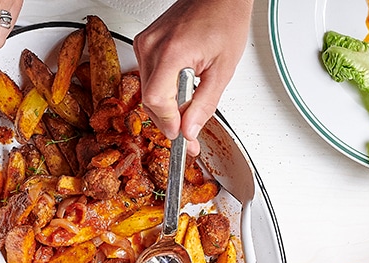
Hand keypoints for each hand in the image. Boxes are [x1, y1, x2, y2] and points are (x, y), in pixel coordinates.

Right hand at [134, 0, 252, 155]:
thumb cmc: (224, 20)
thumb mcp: (223, 69)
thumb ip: (205, 104)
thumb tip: (189, 130)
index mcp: (172, 52)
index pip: (157, 100)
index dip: (168, 122)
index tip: (180, 135)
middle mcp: (152, 46)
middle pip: (150, 100)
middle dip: (169, 120)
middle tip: (188, 134)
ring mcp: (145, 43)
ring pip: (148, 91)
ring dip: (167, 106)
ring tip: (188, 106)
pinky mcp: (144, 44)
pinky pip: (148, 78)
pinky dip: (163, 90)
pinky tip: (180, 89)